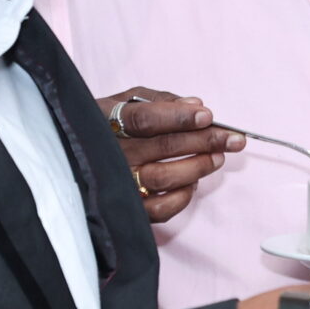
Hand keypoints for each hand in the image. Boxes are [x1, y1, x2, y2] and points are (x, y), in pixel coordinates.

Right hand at [99, 87, 244, 222]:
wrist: (77, 153)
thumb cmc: (109, 123)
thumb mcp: (125, 101)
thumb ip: (159, 100)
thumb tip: (195, 104)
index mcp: (106, 120)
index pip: (144, 118)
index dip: (178, 117)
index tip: (207, 115)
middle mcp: (109, 152)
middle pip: (162, 146)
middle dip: (204, 141)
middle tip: (232, 139)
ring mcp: (116, 181)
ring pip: (163, 177)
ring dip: (198, 166)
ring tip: (218, 157)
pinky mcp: (126, 207)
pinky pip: (158, 208)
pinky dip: (182, 196)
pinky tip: (193, 183)